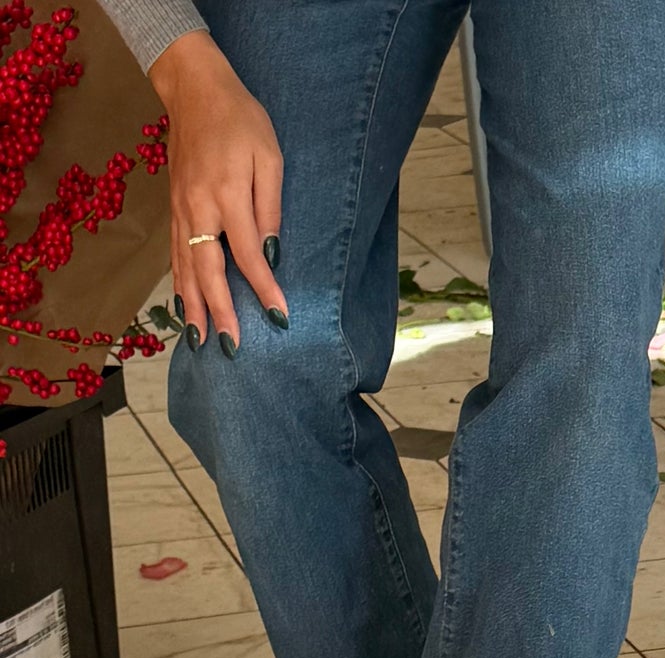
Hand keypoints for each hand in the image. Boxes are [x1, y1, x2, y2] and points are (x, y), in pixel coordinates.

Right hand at [149, 30, 286, 350]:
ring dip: (193, 307)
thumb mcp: (269, 156)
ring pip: (184, 267)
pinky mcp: (173, 208)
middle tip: (231, 348)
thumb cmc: (240, 120)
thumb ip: (270, 206)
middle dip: (220, 312)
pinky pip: (175, 254)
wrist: (193, 90)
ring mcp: (180, 209)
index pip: (247, 255)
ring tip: (200, 341)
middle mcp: (197, 207)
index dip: (263, 290)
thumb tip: (271, 252)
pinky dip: (179, 284)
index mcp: (225, 195)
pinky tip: (184, 307)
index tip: (278, 318)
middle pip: (208, 271)